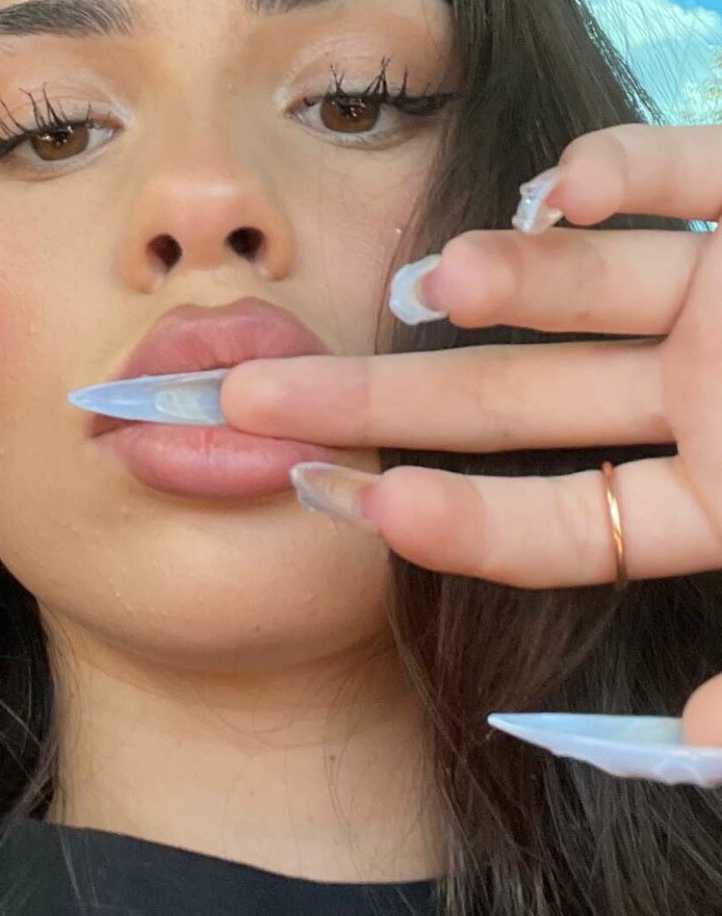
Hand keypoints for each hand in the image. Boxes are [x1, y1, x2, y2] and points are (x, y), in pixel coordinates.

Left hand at [220, 123, 721, 776]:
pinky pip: (691, 174)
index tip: (349, 504)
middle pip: (522, 406)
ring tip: (422, 286)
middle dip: (385, 400)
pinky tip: (553, 181)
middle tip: (240, 397)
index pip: (566, 524)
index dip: (458, 521)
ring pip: (591, 287)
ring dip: (505, 281)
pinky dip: (623, 171)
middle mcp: (713, 400)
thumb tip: (696, 745)